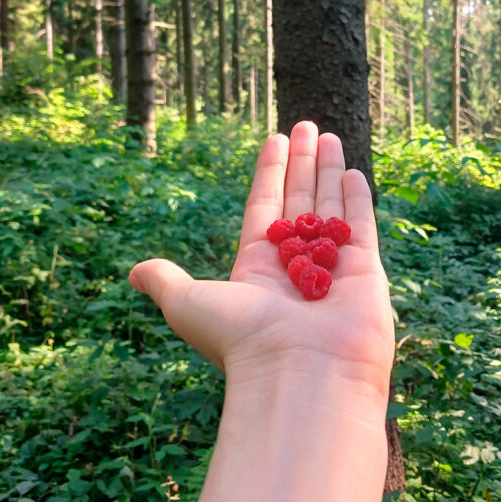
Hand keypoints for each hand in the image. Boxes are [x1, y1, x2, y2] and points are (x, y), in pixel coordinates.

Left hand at [129, 121, 393, 399]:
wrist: (298, 375)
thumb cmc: (241, 339)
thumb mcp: (188, 304)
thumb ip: (166, 281)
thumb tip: (135, 273)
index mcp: (257, 267)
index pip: (264, 206)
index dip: (269, 172)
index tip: (276, 139)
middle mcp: (295, 265)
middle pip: (299, 200)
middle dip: (303, 163)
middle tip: (308, 125)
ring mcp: (331, 268)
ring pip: (329, 207)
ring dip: (328, 170)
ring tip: (329, 135)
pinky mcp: (365, 275)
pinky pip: (359, 227)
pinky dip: (356, 199)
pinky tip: (353, 171)